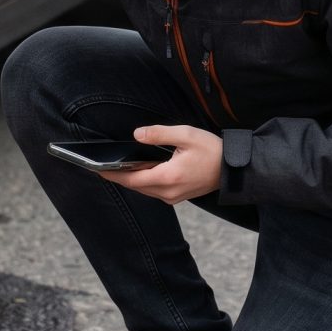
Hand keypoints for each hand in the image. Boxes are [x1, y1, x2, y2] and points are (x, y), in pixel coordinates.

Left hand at [99, 125, 222, 203]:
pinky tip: (140, 171)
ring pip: (144, 190)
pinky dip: (144, 182)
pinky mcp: (178, 196)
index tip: (97, 169)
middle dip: (119, 176)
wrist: (234, 170)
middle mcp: (168, 192)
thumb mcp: (186, 135)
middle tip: (101, 167)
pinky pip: (154, 191)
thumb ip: (159, 133)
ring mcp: (173, 197)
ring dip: (131, 180)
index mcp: (168, 177)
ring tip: (116, 168)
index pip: (132, 179)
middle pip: (135, 186)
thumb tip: (137, 135)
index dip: (113, 175)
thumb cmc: (213, 151)